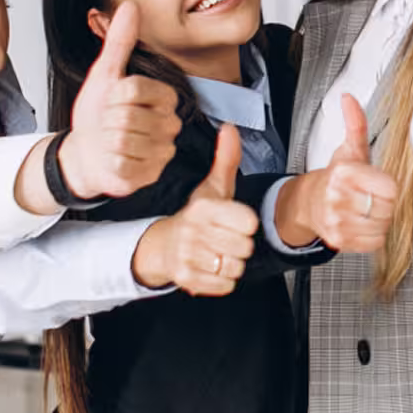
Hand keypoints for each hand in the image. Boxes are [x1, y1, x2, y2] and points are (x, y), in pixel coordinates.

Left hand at [59, 2, 184, 200]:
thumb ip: (120, 41)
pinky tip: (111, 158)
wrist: (86, 153)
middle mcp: (169, 125)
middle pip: (126, 115)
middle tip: (107, 123)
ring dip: (105, 141)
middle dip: (106, 119)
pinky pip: (121, 164)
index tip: (111, 100)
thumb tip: (130, 6)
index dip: (112, 94)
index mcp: (165, 97)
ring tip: (108, 140)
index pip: (134, 88)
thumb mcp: (105, 74)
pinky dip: (107, 161)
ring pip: (123, 140)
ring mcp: (161, 152)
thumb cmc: (98, 114)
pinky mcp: (150, 176)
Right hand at [132, 124, 258, 295]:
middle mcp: (193, 232)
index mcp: (204, 208)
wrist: (165, 245)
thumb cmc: (196, 216)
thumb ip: (227, 159)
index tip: (235, 221)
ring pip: (236, 267)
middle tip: (226, 239)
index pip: (248, 222)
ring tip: (218, 253)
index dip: (246, 224)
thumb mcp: (213, 187)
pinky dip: (223, 280)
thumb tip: (230, 128)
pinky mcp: (186, 278)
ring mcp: (188, 256)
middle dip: (240, 245)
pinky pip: (225, 285)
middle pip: (245, 247)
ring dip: (232, 263)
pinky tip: (212, 267)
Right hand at [292, 95, 398, 254]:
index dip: (388, 187)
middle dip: (384, 203)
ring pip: (381, 226)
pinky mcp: (338, 240)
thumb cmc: (337, 176)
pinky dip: (374, 235)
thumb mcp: (350, 149)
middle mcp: (337, 197)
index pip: (389, 188)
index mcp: (344, 172)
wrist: (309, 203)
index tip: (378, 183)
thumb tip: (348, 97)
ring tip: (367, 210)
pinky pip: (373, 242)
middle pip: (387, 208)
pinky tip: (363, 223)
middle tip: (372, 197)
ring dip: (380, 220)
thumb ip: (355, 123)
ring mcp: (336, 221)